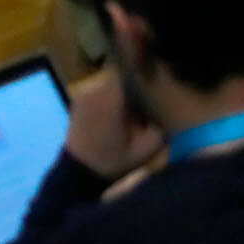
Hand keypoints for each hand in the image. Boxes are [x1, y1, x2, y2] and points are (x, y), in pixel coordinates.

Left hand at [60, 65, 163, 180]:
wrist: (78, 174)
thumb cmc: (113, 162)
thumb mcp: (146, 149)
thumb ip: (159, 125)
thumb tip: (165, 105)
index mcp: (112, 97)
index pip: (133, 69)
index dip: (146, 75)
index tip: (156, 85)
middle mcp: (95, 89)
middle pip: (123, 77)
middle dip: (135, 88)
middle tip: (144, 106)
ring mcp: (84, 93)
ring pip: (112, 84)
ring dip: (122, 95)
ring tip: (129, 115)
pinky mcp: (78, 99)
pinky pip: (100, 92)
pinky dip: (109, 100)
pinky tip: (114, 118)